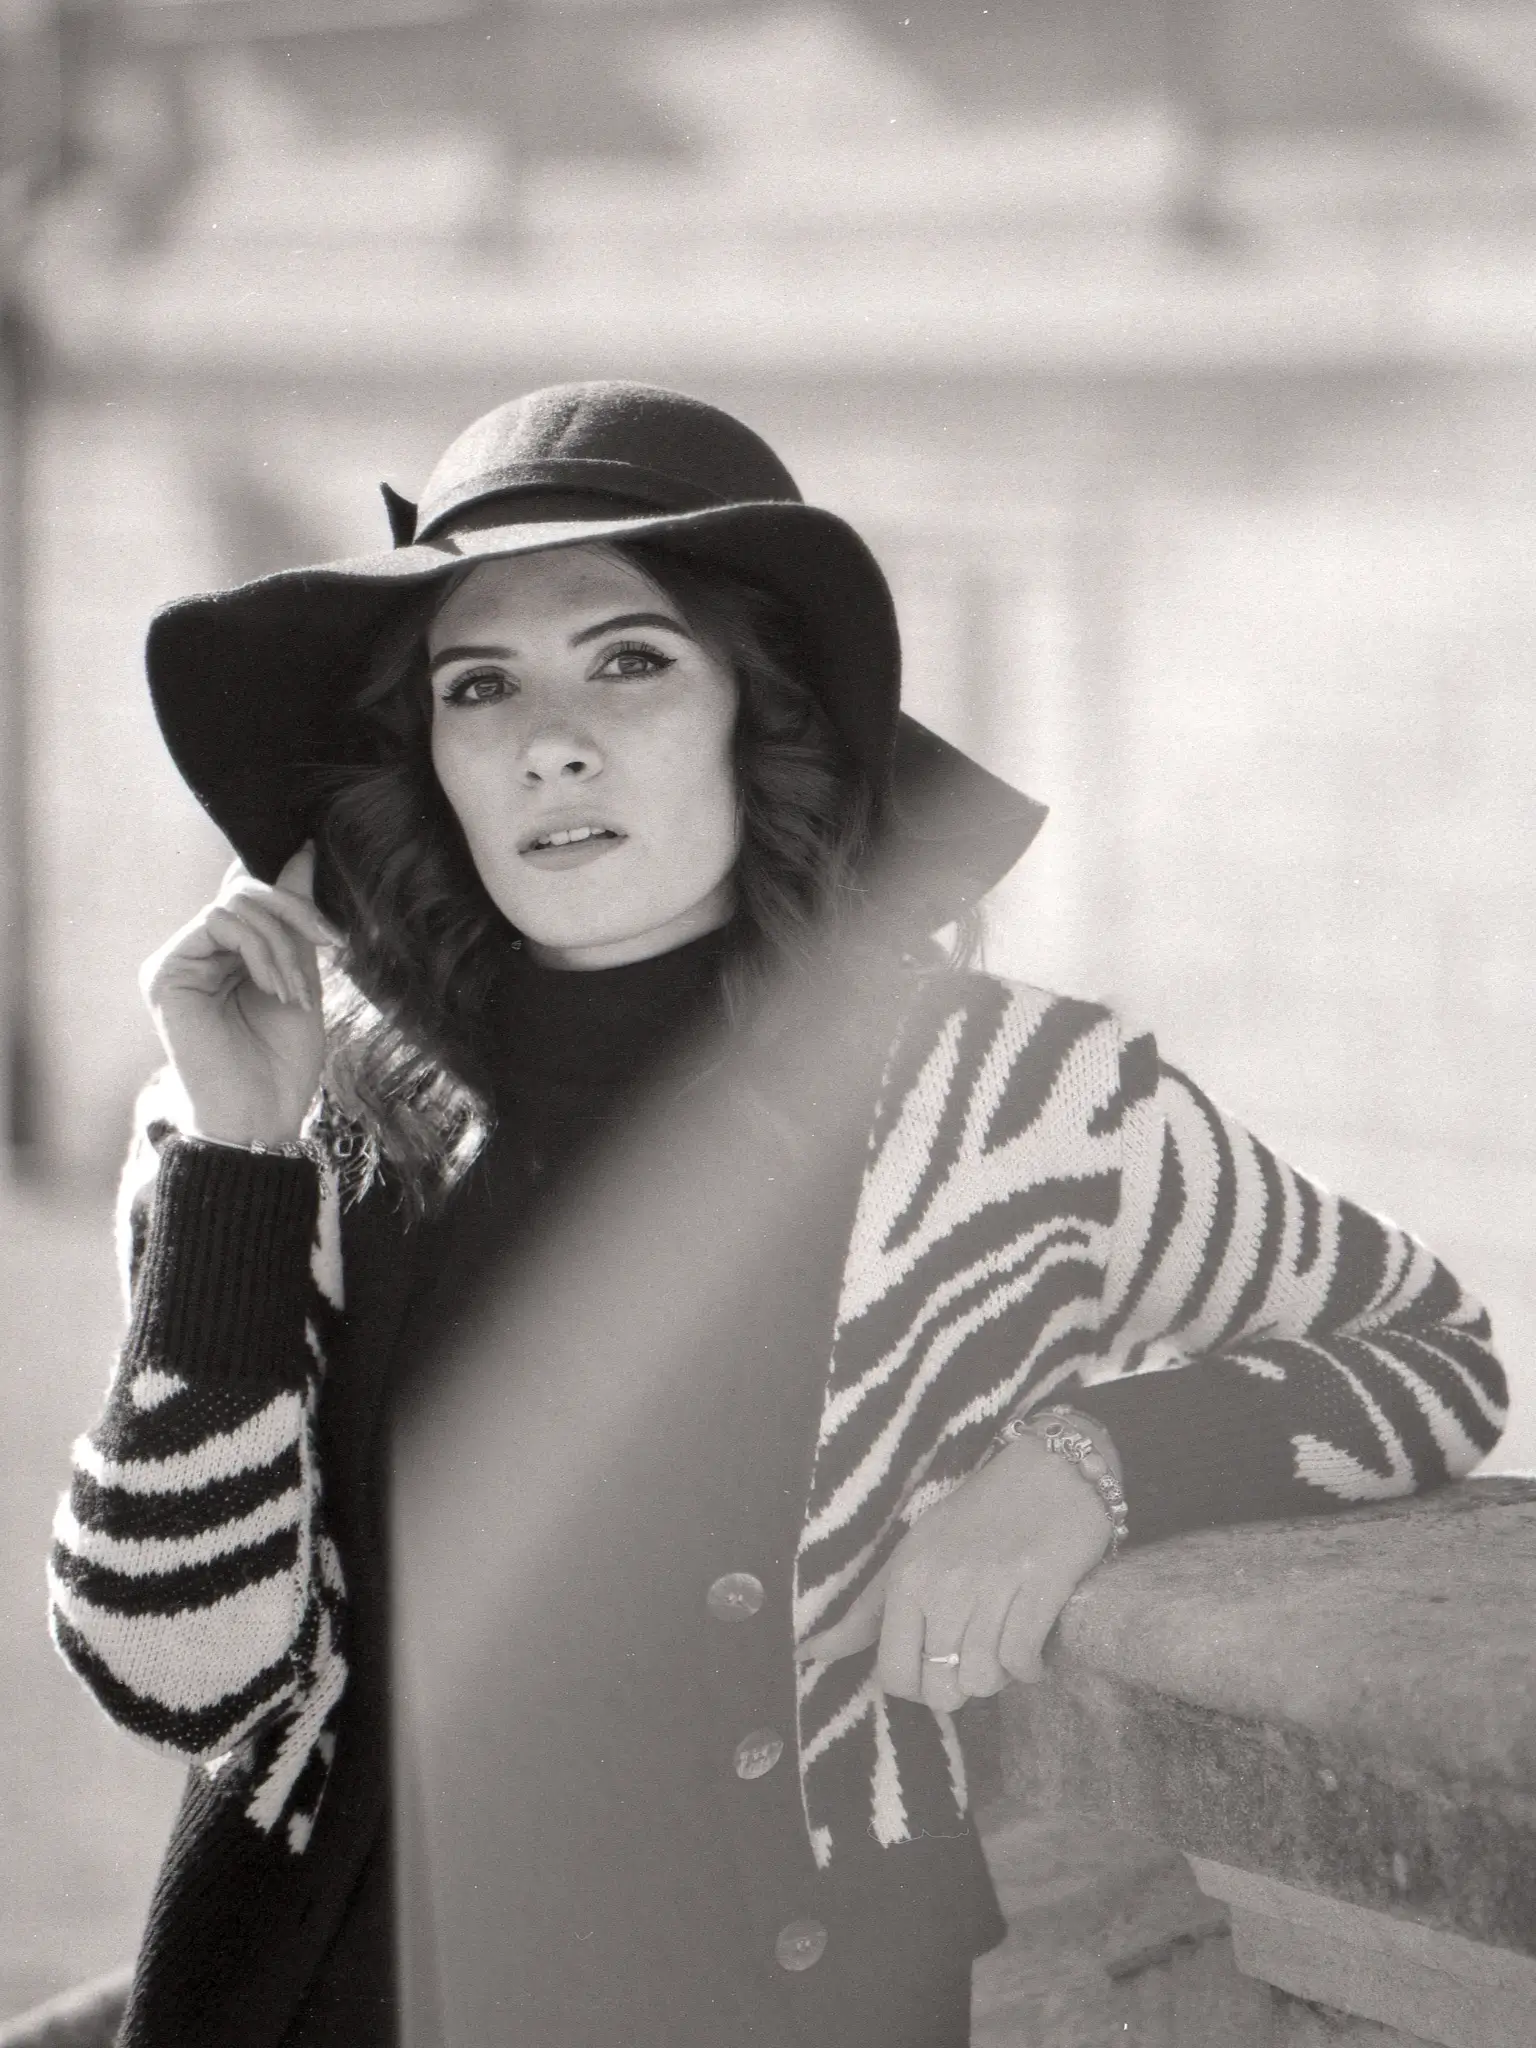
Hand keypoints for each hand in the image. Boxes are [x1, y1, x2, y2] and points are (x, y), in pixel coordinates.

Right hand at [139, 845, 339, 1145]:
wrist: (263, 1117)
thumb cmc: (282, 1061)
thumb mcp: (303, 977)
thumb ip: (296, 920)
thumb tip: (304, 851)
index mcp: (227, 955)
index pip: (251, 895)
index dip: (291, 893)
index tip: (332, 921)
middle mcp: (197, 953)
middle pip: (246, 890)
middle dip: (296, 914)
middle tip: (332, 946)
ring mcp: (178, 961)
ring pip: (235, 903)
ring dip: (282, 941)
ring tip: (298, 991)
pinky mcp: (165, 971)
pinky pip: (217, 922)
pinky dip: (259, 948)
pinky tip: (275, 988)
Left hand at [795, 1430, 1116, 1716]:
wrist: (1050, 1470)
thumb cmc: (975, 1515)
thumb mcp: (911, 1553)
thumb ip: (865, 1613)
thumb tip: (811, 1653)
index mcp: (907, 1578)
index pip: (894, 1675)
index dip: (914, 1686)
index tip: (932, 1667)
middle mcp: (944, 1586)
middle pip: (941, 1688)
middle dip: (957, 1686)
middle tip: (970, 1658)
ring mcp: (993, 1589)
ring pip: (984, 1681)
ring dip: (996, 1677)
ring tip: (1000, 1648)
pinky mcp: (1040, 1590)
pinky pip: (1022, 1662)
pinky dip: (1028, 1668)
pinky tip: (1028, 1652)